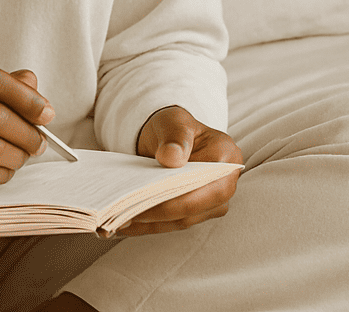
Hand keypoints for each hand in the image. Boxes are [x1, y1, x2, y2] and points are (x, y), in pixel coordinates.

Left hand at [117, 105, 242, 236]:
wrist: (170, 138)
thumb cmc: (175, 128)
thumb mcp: (174, 122)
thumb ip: (175, 137)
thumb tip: (171, 158)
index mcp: (227, 158)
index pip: (202, 186)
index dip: (174, 198)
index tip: (144, 198)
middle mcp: (225, 185)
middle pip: (192, 209)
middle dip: (158, 214)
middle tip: (126, 214)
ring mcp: (211, 202)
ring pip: (180, 221)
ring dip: (150, 224)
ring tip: (120, 220)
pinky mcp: (195, 213)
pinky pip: (171, 223)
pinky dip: (148, 225)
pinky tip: (126, 224)